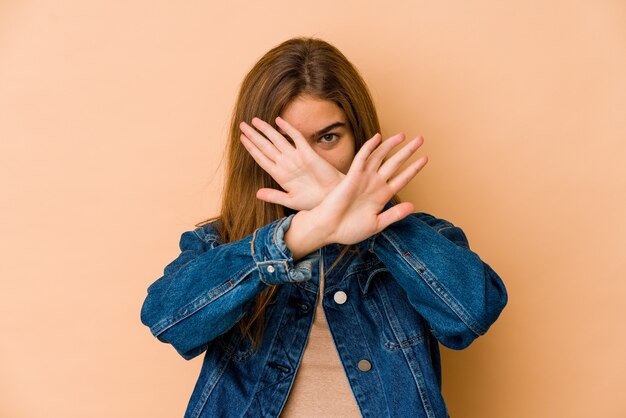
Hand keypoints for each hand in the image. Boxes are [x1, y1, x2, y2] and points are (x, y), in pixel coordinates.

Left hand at [239, 116, 343, 210]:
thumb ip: (274, 196)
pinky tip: (279, 121)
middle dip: (253, 136)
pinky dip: (288, 129)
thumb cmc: (313, 201)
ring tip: (254, 120)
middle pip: (266, 146)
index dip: (251, 148)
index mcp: (280, 175)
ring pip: (277, 140)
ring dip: (265, 130)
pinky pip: (296, 138)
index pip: (261, 158)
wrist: (331, 198)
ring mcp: (296, 157)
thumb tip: (257, 194)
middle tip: (242, 125)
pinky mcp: (308, 153)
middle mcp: (286, 163)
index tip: (242, 139)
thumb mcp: (291, 200)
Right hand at [299, 132, 427, 247]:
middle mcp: (375, 184)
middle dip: (408, 151)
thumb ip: (395, 215)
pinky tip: (377, 137)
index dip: (414, 168)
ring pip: (380, 157)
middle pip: (395, 163)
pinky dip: (369, 147)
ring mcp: (364, 179)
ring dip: (391, 145)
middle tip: (420, 139)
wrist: (329, 229)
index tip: (425, 159)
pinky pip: (362, 159)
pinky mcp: (352, 176)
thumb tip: (413, 206)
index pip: (402, 178)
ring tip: (404, 134)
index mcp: (382, 196)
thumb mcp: (377, 224)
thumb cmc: (350, 229)